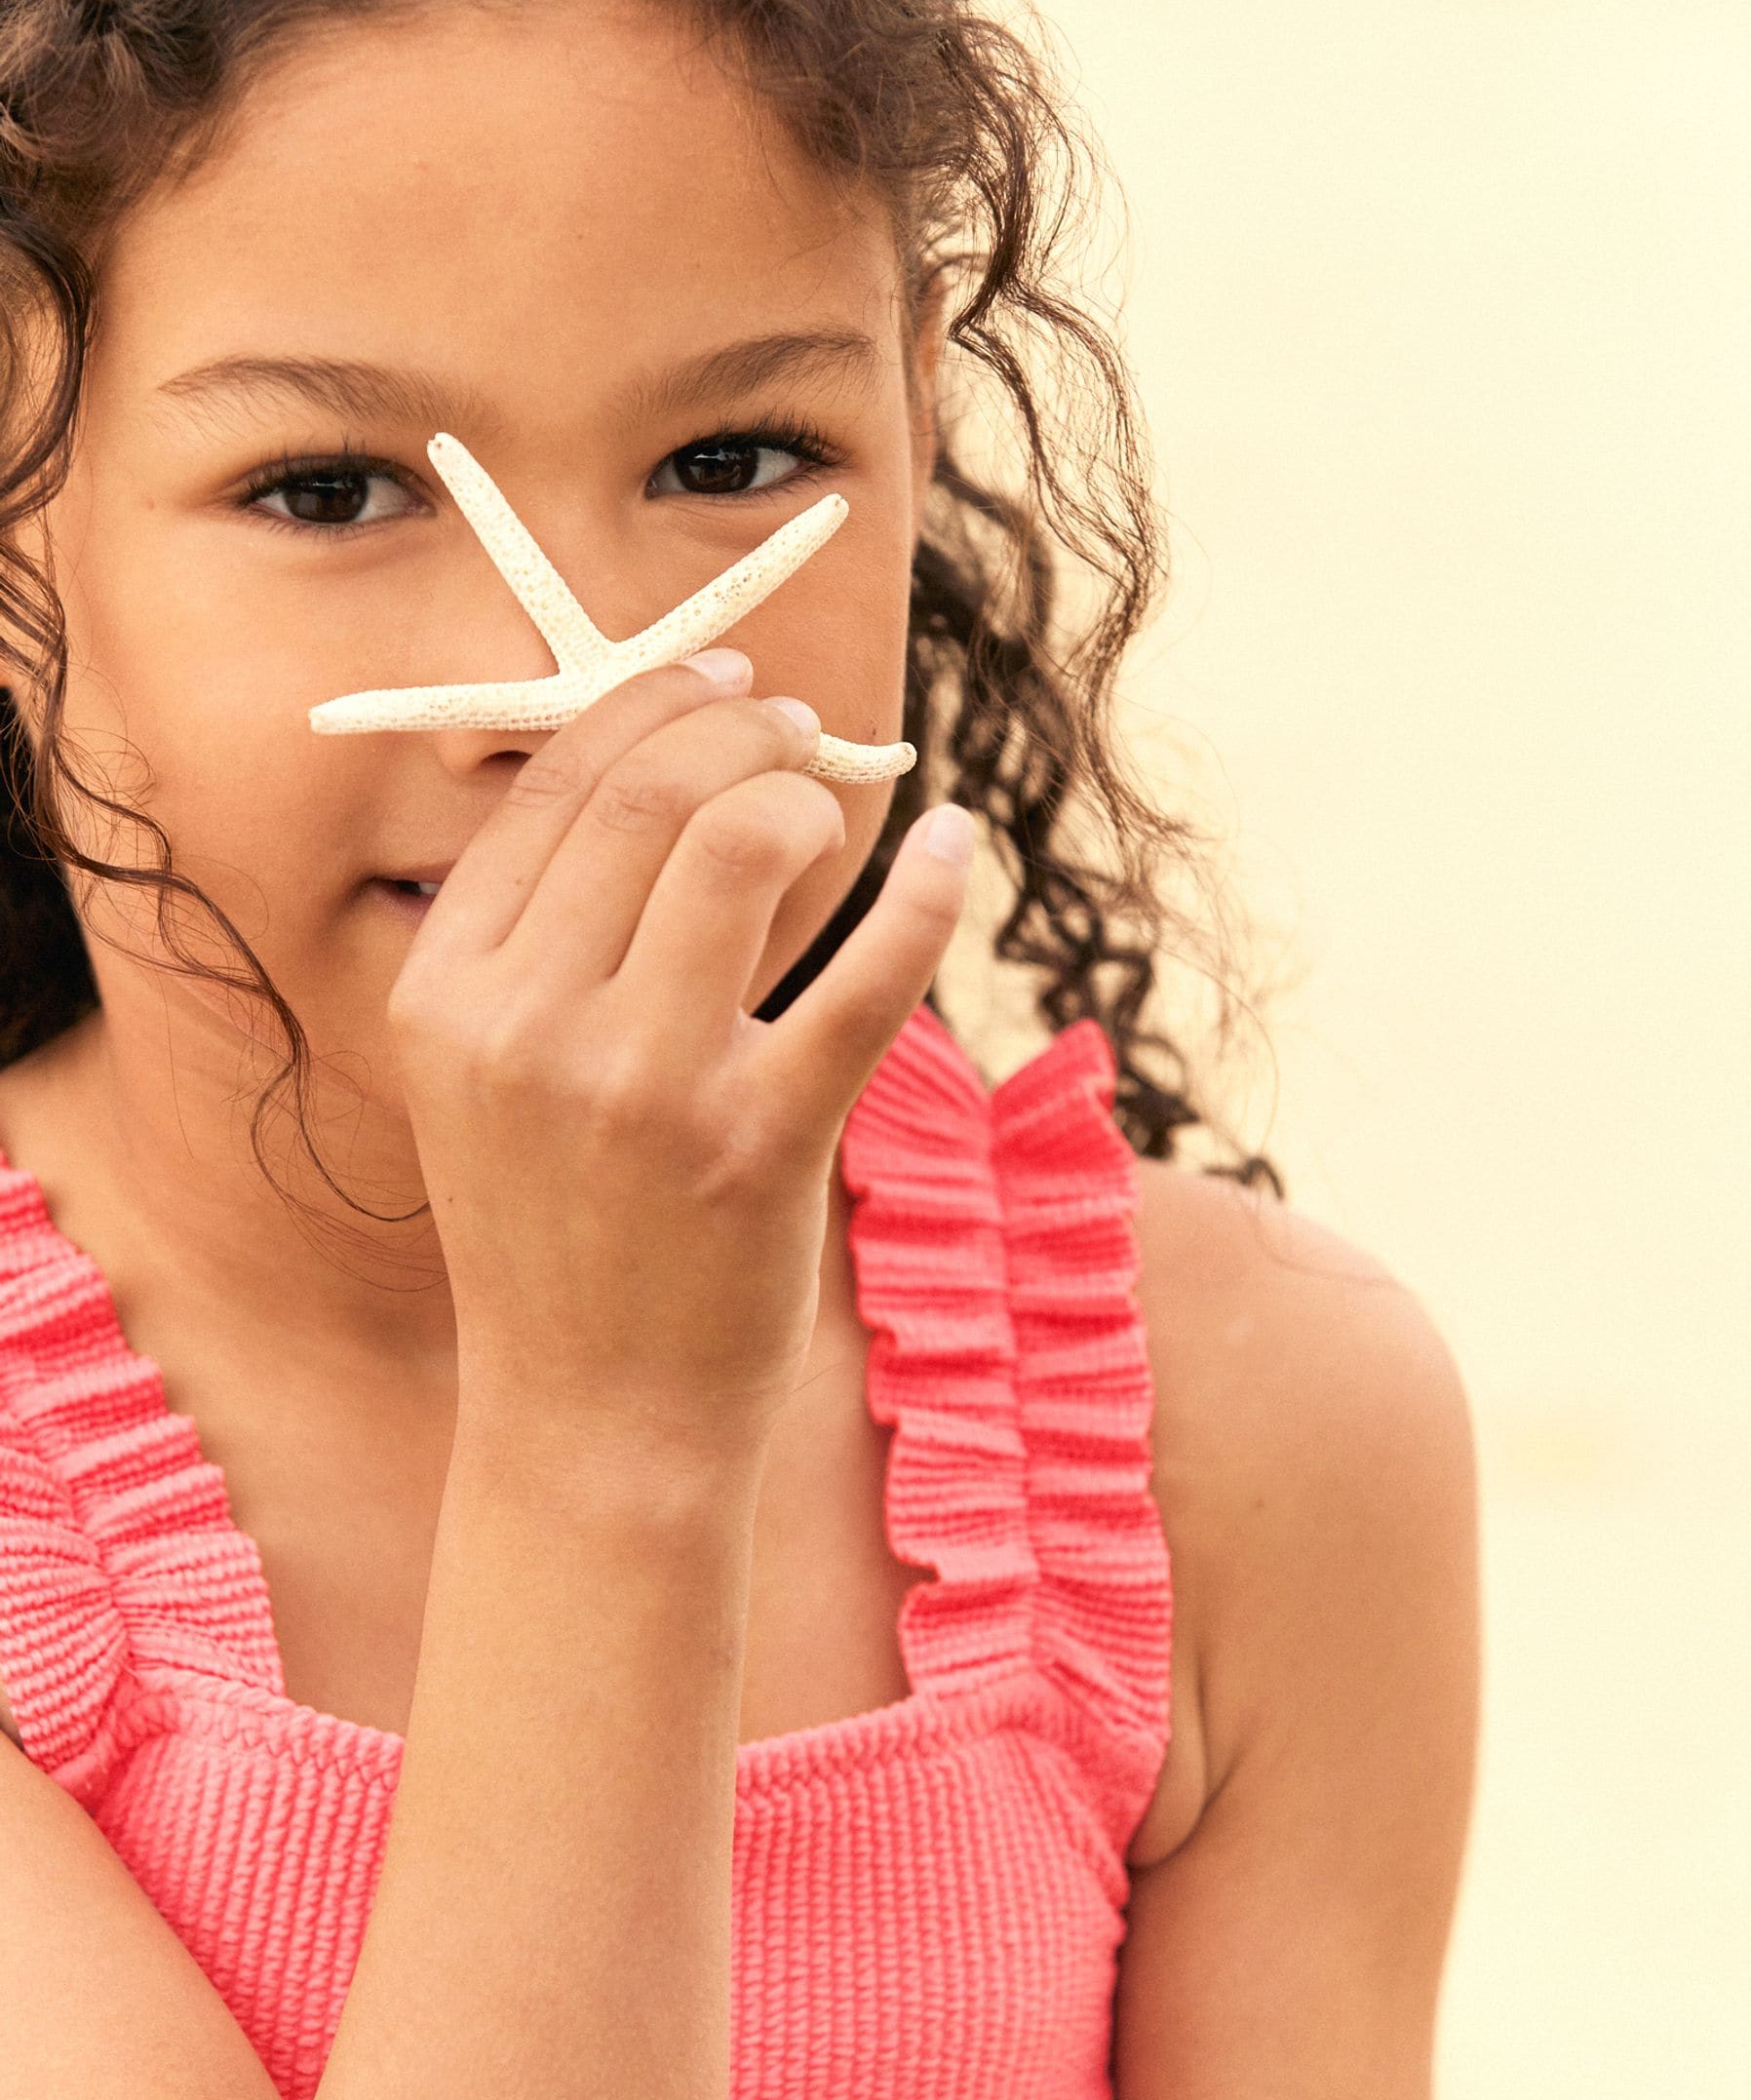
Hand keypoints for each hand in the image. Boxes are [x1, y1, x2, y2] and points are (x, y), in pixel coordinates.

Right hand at [385, 650, 969, 1446]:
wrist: (593, 1418)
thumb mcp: (484, 1078)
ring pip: (746, 843)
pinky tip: (953, 847)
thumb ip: (536, 937)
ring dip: (812, 794)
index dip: (654, 702)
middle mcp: (530, 1028)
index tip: (723, 681)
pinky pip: (866, 975)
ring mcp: (647, 1087)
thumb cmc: (552, 1230)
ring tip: (837, 803)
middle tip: (796, 731)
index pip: (558, 786)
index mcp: (448, 993)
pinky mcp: (763, 1144)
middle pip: (654, 790)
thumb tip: (656, 765)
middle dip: (747, 726)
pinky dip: (926, 893)